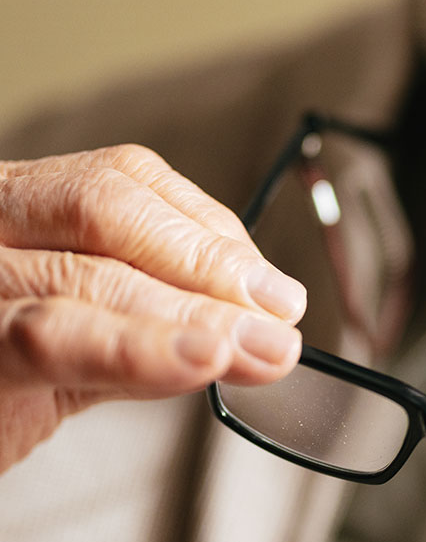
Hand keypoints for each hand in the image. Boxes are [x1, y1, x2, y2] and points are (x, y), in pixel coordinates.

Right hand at [0, 143, 306, 472]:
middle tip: (282, 320)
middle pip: (105, 212)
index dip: (205, 230)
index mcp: (9, 205)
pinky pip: (47, 337)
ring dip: (193, 312)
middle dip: (210, 268)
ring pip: (85, 273)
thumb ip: (156, 324)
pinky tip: (201, 359)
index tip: (272, 287)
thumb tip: (263, 330)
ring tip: (263, 348)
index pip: (118, 181)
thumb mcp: (77, 338)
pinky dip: (135, 348)